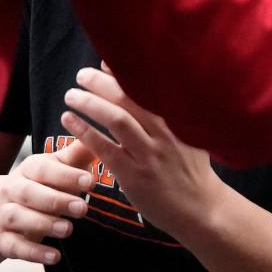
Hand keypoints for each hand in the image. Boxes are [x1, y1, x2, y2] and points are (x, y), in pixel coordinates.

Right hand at [0, 140, 94, 264]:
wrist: (7, 211)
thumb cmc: (44, 185)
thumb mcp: (58, 168)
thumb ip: (77, 155)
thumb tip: (97, 136)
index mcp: (27, 168)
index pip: (43, 169)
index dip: (66, 175)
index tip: (90, 181)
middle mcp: (11, 189)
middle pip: (29, 193)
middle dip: (57, 200)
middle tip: (83, 208)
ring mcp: (4, 214)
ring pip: (18, 217)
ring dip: (43, 224)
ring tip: (68, 229)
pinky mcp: (4, 240)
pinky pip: (15, 246)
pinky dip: (34, 252)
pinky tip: (55, 256)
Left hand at [60, 64, 217, 237]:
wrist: (201, 209)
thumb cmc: (190, 168)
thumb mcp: (187, 134)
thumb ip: (165, 111)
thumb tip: (137, 79)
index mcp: (176, 119)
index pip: (146, 88)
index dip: (122, 72)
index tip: (103, 61)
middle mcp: (164, 133)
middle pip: (127, 99)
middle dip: (100, 83)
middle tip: (81, 75)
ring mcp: (149, 155)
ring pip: (116, 120)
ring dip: (89, 103)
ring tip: (71, 95)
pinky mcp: (134, 176)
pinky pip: (105, 149)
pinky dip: (84, 131)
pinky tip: (70, 120)